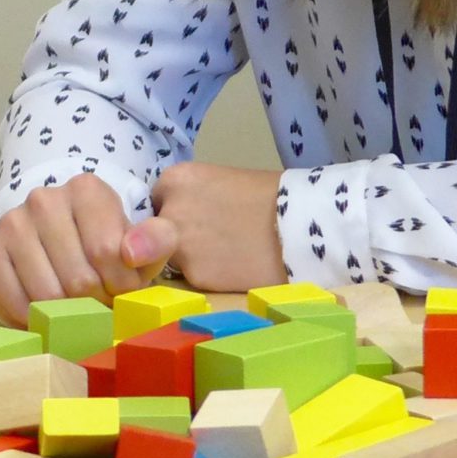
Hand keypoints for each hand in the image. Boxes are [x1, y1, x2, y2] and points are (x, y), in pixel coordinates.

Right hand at [0, 174, 166, 326]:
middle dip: (95, 302)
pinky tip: (45, 314)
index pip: (107, 253)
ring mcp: (12, 223)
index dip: (121, 285)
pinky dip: (32, 319)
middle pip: (78, 278)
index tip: (122, 289)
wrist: (61, 238)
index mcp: (86, 190)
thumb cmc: (109, 245)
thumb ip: (157, 241)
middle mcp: (44, 199)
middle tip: (99, 302)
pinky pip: (13, 301)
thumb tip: (131, 254)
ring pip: (46, 294)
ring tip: (75, 307)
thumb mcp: (144, 240)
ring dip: (66, 314)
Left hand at [136, 162, 287, 292]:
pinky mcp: (195, 276)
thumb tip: (178, 215)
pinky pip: (193, 277)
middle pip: (155, 231)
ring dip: (191, 258)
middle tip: (212, 237)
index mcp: (175, 180)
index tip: (197, 216)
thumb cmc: (269, 196)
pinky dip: (208, 275)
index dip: (174, 210)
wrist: (300, 225)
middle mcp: (169, 211)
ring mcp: (179, 246)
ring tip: (226, 252)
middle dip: (175, 236)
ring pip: (171, 258)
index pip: (156, 200)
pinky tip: (233, 266)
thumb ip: (191, 197)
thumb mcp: (221, 182)